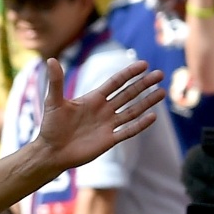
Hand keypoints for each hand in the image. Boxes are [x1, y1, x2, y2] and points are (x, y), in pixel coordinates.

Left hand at [31, 59, 164, 179]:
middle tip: (159, 74)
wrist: (51, 152)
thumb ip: (56, 82)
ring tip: (162, 92)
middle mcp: (104, 110)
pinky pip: (128, 131)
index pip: (116, 82)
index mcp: (93, 98)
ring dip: (147, 102)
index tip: (144, 64)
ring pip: (132, 111)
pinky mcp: (109, 140)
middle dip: (144, 84)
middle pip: (128, 94)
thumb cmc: (50, 127)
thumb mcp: (54, 102)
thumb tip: (50, 60)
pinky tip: (153, 117)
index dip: (129, 73)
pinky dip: (140, 125)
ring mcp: (108, 125)